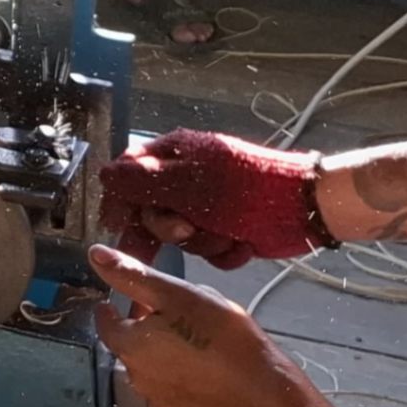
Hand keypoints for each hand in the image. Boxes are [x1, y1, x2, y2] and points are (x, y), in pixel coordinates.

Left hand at [90, 246, 301, 406]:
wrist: (266, 390)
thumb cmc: (224, 338)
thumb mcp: (178, 294)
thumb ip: (134, 275)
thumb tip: (97, 256)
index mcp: (132, 347)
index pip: (106, 325)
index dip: (112, 309)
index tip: (115, 303)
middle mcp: (140, 380)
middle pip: (131, 347)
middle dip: (143, 329)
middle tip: (170, 315)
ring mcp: (162, 404)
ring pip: (153, 371)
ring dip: (163, 355)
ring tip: (194, 341)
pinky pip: (174, 394)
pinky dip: (182, 380)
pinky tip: (206, 369)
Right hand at [98, 128, 327, 268]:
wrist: (303, 209)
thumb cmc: (244, 190)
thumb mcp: (187, 184)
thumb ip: (141, 182)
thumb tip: (102, 174)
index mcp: (174, 155)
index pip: (129, 174)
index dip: (120, 201)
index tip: (117, 225)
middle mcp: (188, 179)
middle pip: (153, 211)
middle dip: (169, 228)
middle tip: (186, 231)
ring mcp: (209, 206)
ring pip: (182, 236)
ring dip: (203, 242)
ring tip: (225, 234)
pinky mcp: (228, 229)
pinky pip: (208, 249)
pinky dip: (224, 251)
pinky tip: (242, 243)